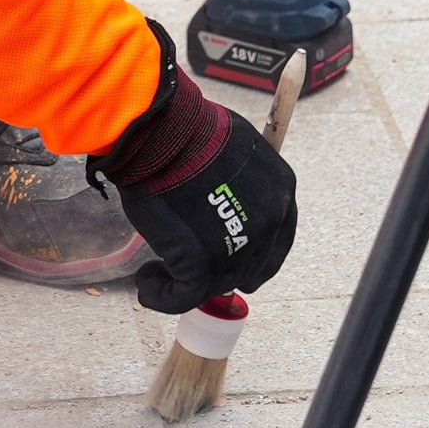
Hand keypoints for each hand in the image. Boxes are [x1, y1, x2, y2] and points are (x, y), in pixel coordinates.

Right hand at [93, 25, 296, 313]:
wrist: (164, 133)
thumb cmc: (190, 131)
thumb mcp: (238, 145)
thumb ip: (245, 177)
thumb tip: (233, 191)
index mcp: (281, 191)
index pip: (276, 238)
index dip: (250, 251)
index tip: (223, 252)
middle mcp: (270, 224)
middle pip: (251, 266)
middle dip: (221, 268)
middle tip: (190, 264)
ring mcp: (239, 248)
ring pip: (216, 283)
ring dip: (186, 282)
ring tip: (157, 272)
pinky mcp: (203, 265)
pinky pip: (182, 297)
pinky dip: (161, 295)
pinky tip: (146, 282)